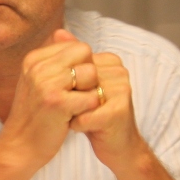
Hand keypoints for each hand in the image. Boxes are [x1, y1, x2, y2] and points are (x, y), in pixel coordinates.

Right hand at [0, 29, 103, 169]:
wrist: (20, 145)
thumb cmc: (35, 114)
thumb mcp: (38, 80)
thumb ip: (53, 56)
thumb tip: (64, 31)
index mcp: (33, 59)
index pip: (77, 46)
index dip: (82, 64)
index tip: (70, 84)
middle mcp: (37, 67)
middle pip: (86, 54)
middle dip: (89, 75)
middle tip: (76, 94)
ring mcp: (46, 84)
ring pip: (91, 74)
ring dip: (91, 91)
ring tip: (75, 105)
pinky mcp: (57, 103)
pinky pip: (92, 96)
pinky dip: (90, 109)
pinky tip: (76, 117)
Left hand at [66, 40, 146, 169]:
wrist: (117, 147)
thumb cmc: (94, 114)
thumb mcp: (80, 85)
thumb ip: (70, 59)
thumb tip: (58, 31)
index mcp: (110, 61)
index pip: (73, 64)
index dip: (64, 84)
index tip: (72, 96)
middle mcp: (119, 71)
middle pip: (74, 81)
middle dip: (66, 98)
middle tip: (73, 110)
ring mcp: (121, 89)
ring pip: (77, 98)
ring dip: (70, 112)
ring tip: (79, 118)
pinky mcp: (119, 111)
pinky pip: (83, 116)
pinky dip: (76, 125)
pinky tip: (81, 128)